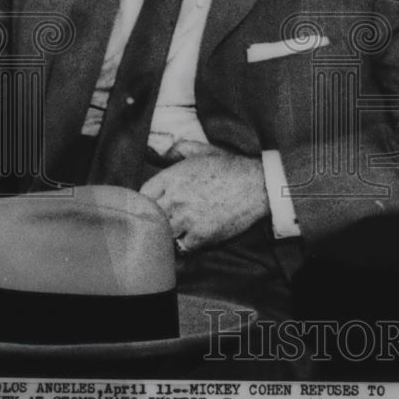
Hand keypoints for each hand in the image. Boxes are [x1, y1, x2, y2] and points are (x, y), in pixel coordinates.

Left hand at [140, 140, 268, 252]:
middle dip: (153, 219)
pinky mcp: (200, 237)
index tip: (151, 205)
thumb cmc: (230, 167)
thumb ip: (177, 149)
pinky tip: (187, 240)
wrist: (256, 186)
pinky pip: (181, 249)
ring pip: (162, 235)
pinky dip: (183, 246)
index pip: (142, 195)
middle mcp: (175, 199)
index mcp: (171, 177)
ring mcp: (186, 220)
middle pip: (148, 217)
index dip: (145, 201)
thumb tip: (159, 149)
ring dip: (166, 234)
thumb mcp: (202, 150)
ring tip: (171, 234)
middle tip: (158, 222)